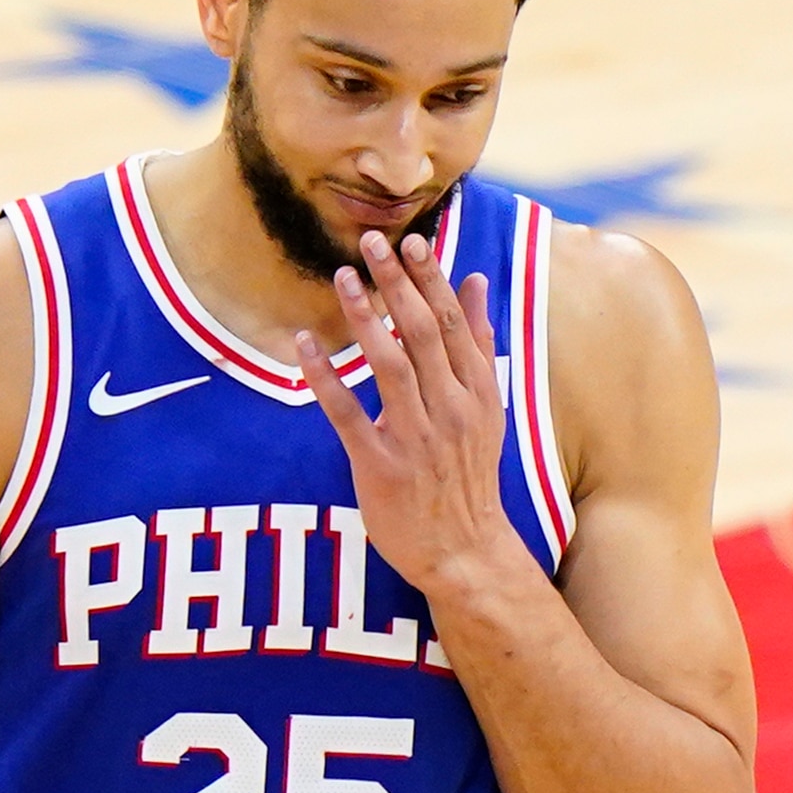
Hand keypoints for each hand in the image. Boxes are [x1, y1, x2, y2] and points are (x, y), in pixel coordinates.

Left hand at [301, 228, 521, 607]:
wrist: (465, 551)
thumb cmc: (469, 474)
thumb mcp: (488, 406)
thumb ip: (480, 342)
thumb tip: (477, 280)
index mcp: (478, 392)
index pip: (454, 324)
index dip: (432, 280)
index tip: (413, 241)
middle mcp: (451, 410)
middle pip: (423, 335)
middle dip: (398, 284)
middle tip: (372, 242)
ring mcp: (416, 439)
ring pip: (390, 366)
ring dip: (364, 319)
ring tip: (342, 278)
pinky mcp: (381, 466)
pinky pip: (348, 414)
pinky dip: (325, 377)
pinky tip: (304, 345)